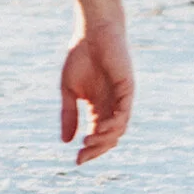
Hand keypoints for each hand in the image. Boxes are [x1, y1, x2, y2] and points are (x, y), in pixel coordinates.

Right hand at [61, 24, 134, 163]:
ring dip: (104, 139)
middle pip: (109, 137)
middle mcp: (112, 107)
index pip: (96, 135)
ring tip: (88, 142)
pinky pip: (124, 114)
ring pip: (118, 129)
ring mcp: (121, 100)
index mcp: (99, 107)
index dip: (89, 150)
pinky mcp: (127, 90)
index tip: (77, 160)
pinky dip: (114, 125)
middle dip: (96, 149)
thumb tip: (66, 142)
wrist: (92, 32)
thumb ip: (69, 114)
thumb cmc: (80, 57)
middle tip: (82, 156)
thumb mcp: (69, 90)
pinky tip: (100, 129)